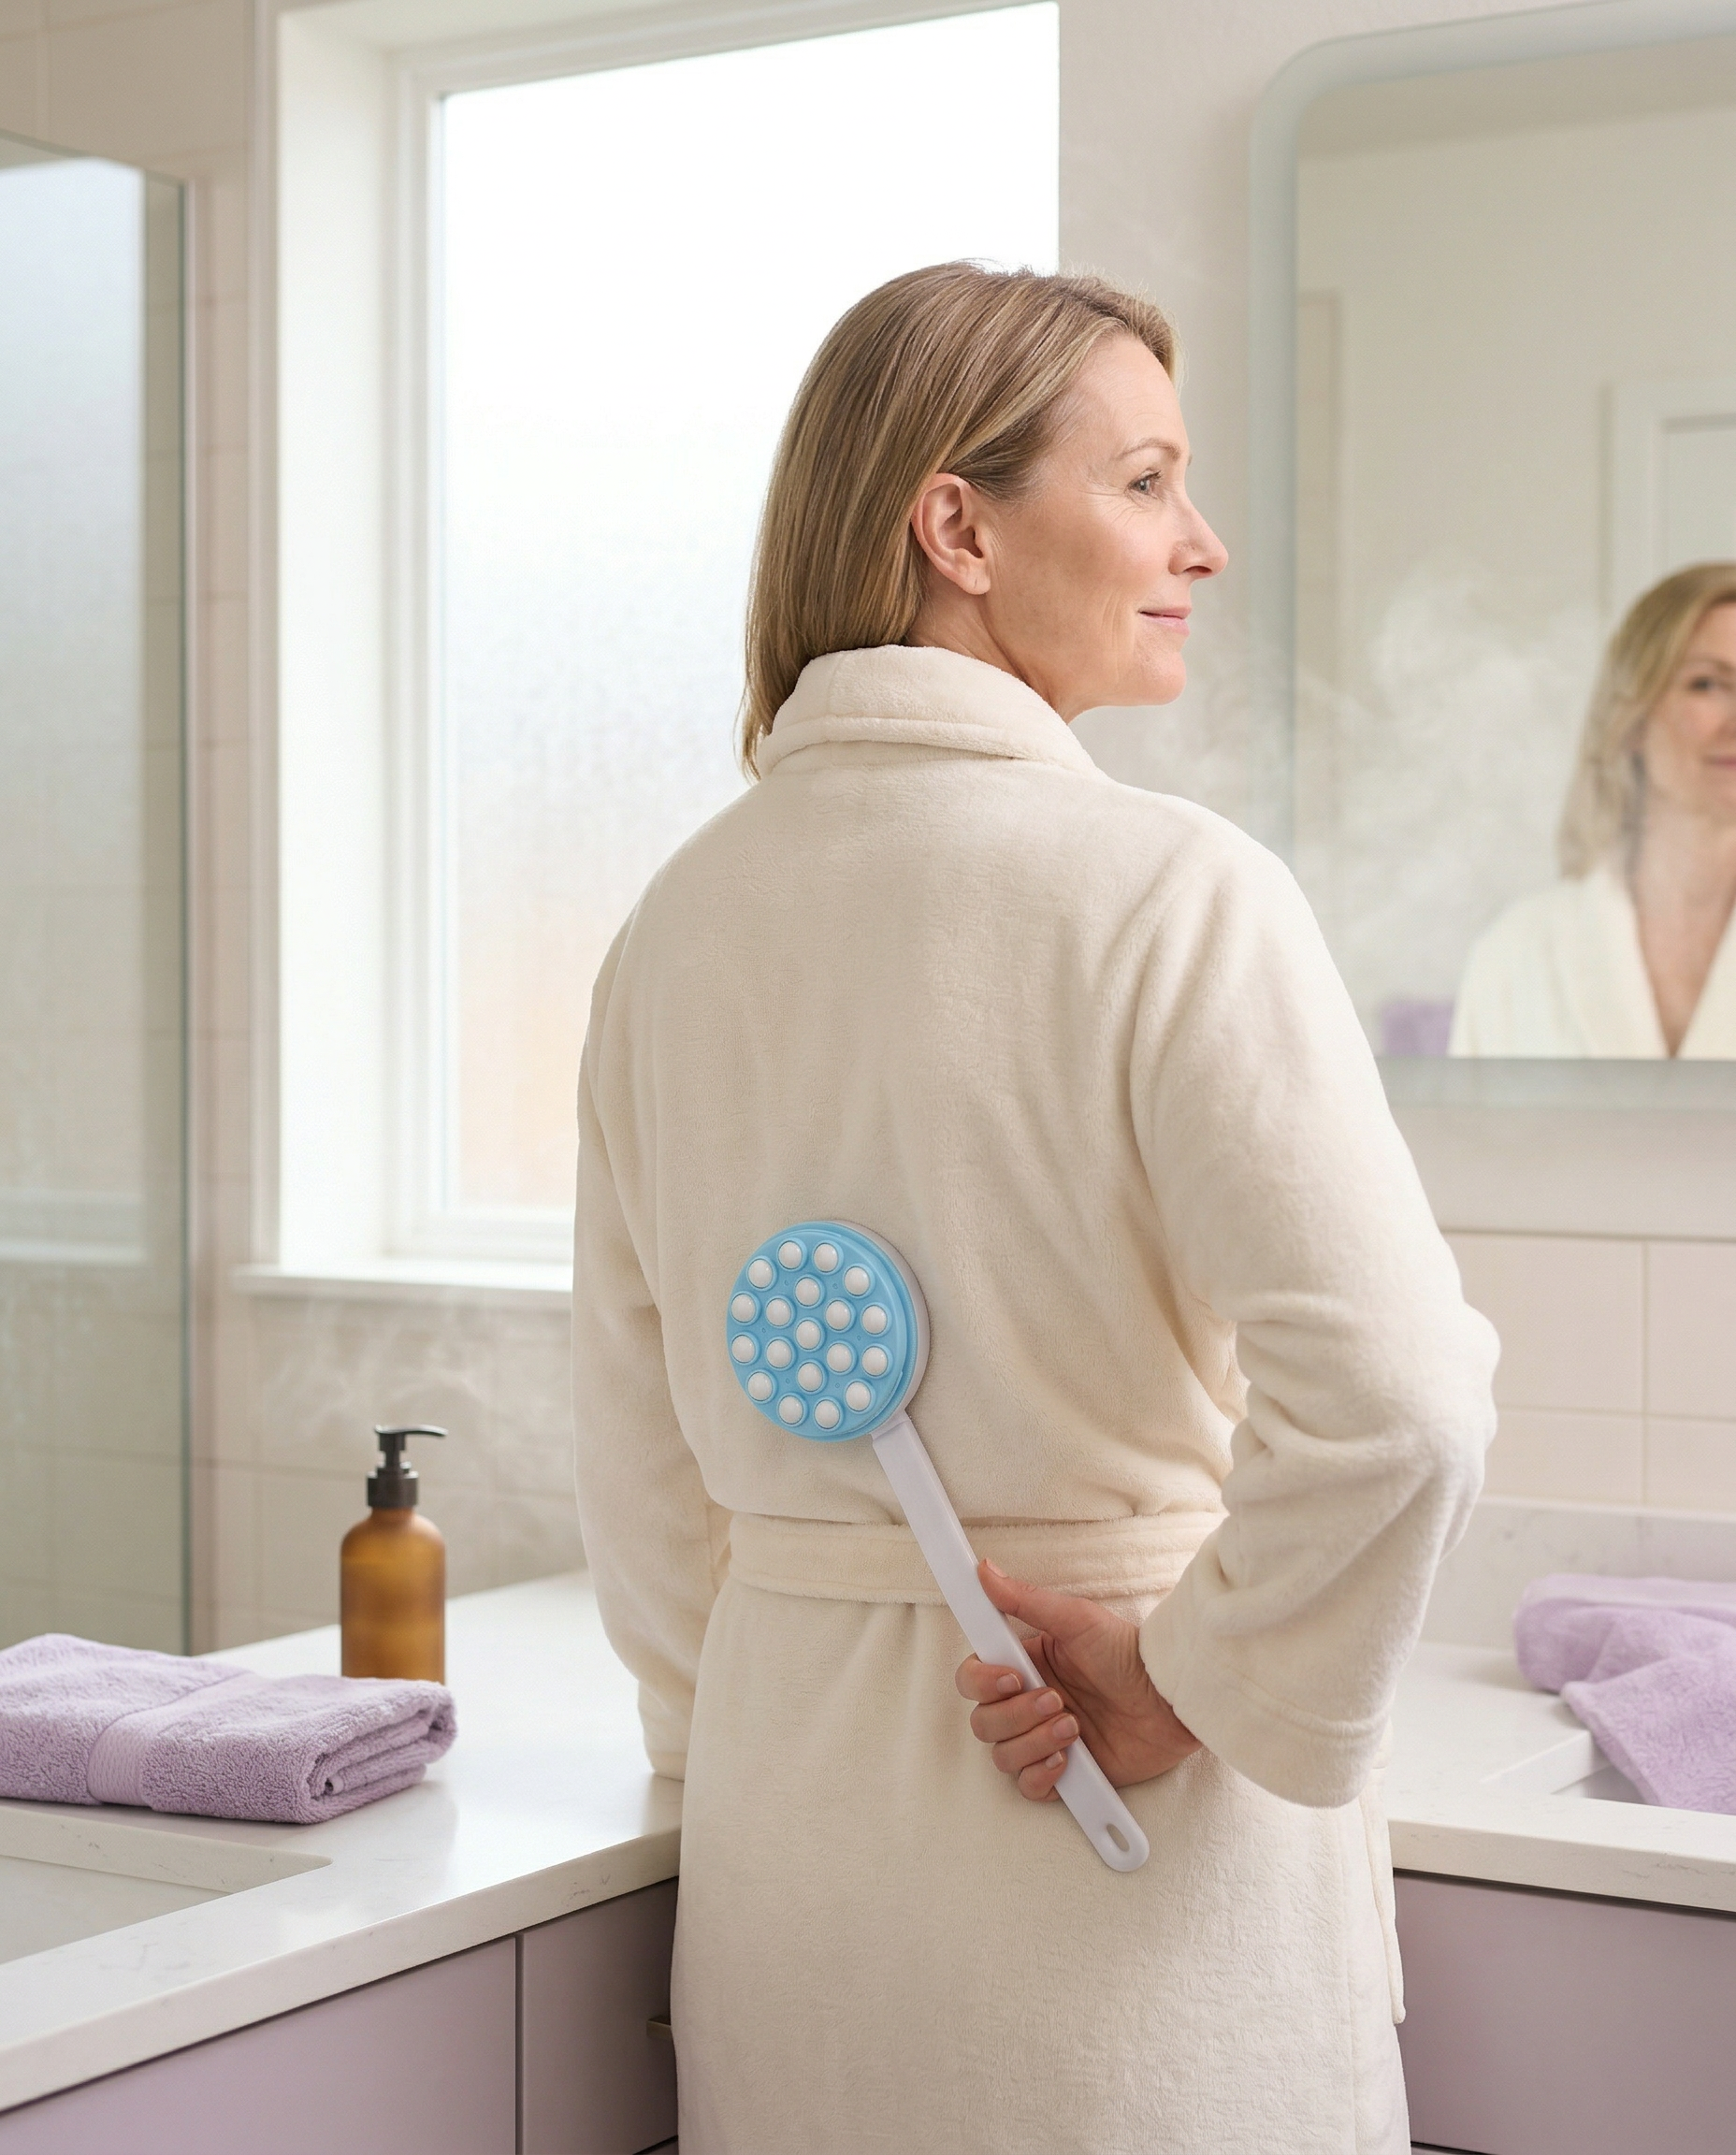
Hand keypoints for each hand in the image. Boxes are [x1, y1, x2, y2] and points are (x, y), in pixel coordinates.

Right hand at [954, 1560, 1199, 1802]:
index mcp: (1024, 1665)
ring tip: (1074, 1725)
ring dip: (1033, 1742)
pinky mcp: (1065, 1775)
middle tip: (1056, 1699)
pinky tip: (1069, 1758)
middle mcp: (1027, 1705)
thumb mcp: (1077, 1619)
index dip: (982, 1682)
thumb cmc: (1128, 1653)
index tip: (1011, 1676)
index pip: (973, 1678)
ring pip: (1002, 1756)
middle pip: (983, 1722)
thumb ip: (1025, 1600)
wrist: (1170, 1700)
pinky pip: (1028, 1787)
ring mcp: (1044, 1741)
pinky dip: (1041, 1775)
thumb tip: (984, 1570)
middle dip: (1015, 1714)